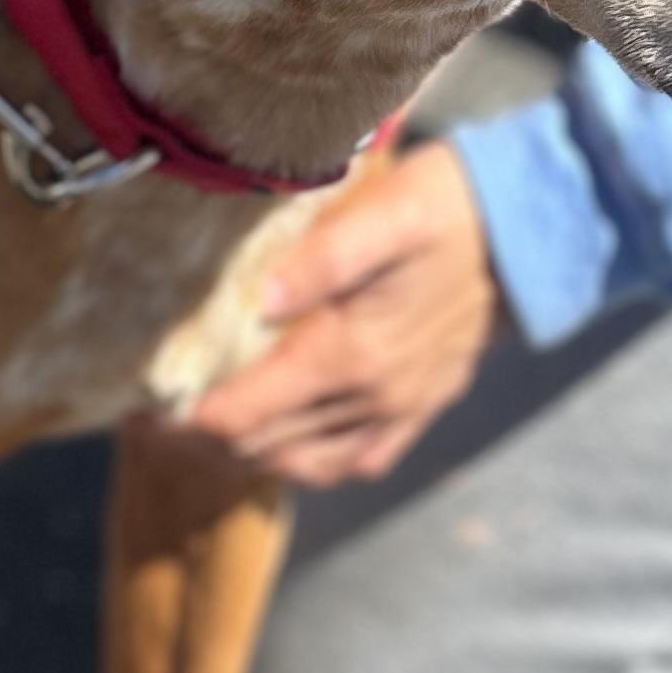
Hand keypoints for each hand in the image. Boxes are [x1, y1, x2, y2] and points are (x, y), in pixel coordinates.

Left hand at [180, 139, 503, 488]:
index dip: (183, 417)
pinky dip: (306, 461)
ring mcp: (398, 412)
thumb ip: (322, 259)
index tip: (140, 403)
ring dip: (247, 454)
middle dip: (199, 438)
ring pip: (301, 464)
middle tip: (153, 413)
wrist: (531, 231)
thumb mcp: (385, 213)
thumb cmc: (448, 208)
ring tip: (203, 427)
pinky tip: (283, 438)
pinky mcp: (418, 412)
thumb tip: (259, 300)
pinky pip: (353, 463)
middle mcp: (372, 398)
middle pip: (262, 445)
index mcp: (351, 354)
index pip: (244, 414)